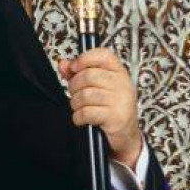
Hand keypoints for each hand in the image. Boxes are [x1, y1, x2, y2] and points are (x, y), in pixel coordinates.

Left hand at [58, 47, 141, 169]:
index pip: (103, 55)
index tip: (74, 68)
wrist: (125, 135)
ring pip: (85, 95)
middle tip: (76, 94)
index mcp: (119, 72)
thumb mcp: (97, 87)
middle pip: (88, 76)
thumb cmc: (110, 108)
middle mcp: (122, 84)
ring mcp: (120, 100)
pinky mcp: (115, 117)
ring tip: (81, 108)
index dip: (84, 59)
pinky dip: (79, 117)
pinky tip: (83, 119)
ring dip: (76, 104)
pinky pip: (86, 112)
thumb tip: (64, 64)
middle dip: (74, 86)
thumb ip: (79, 73)